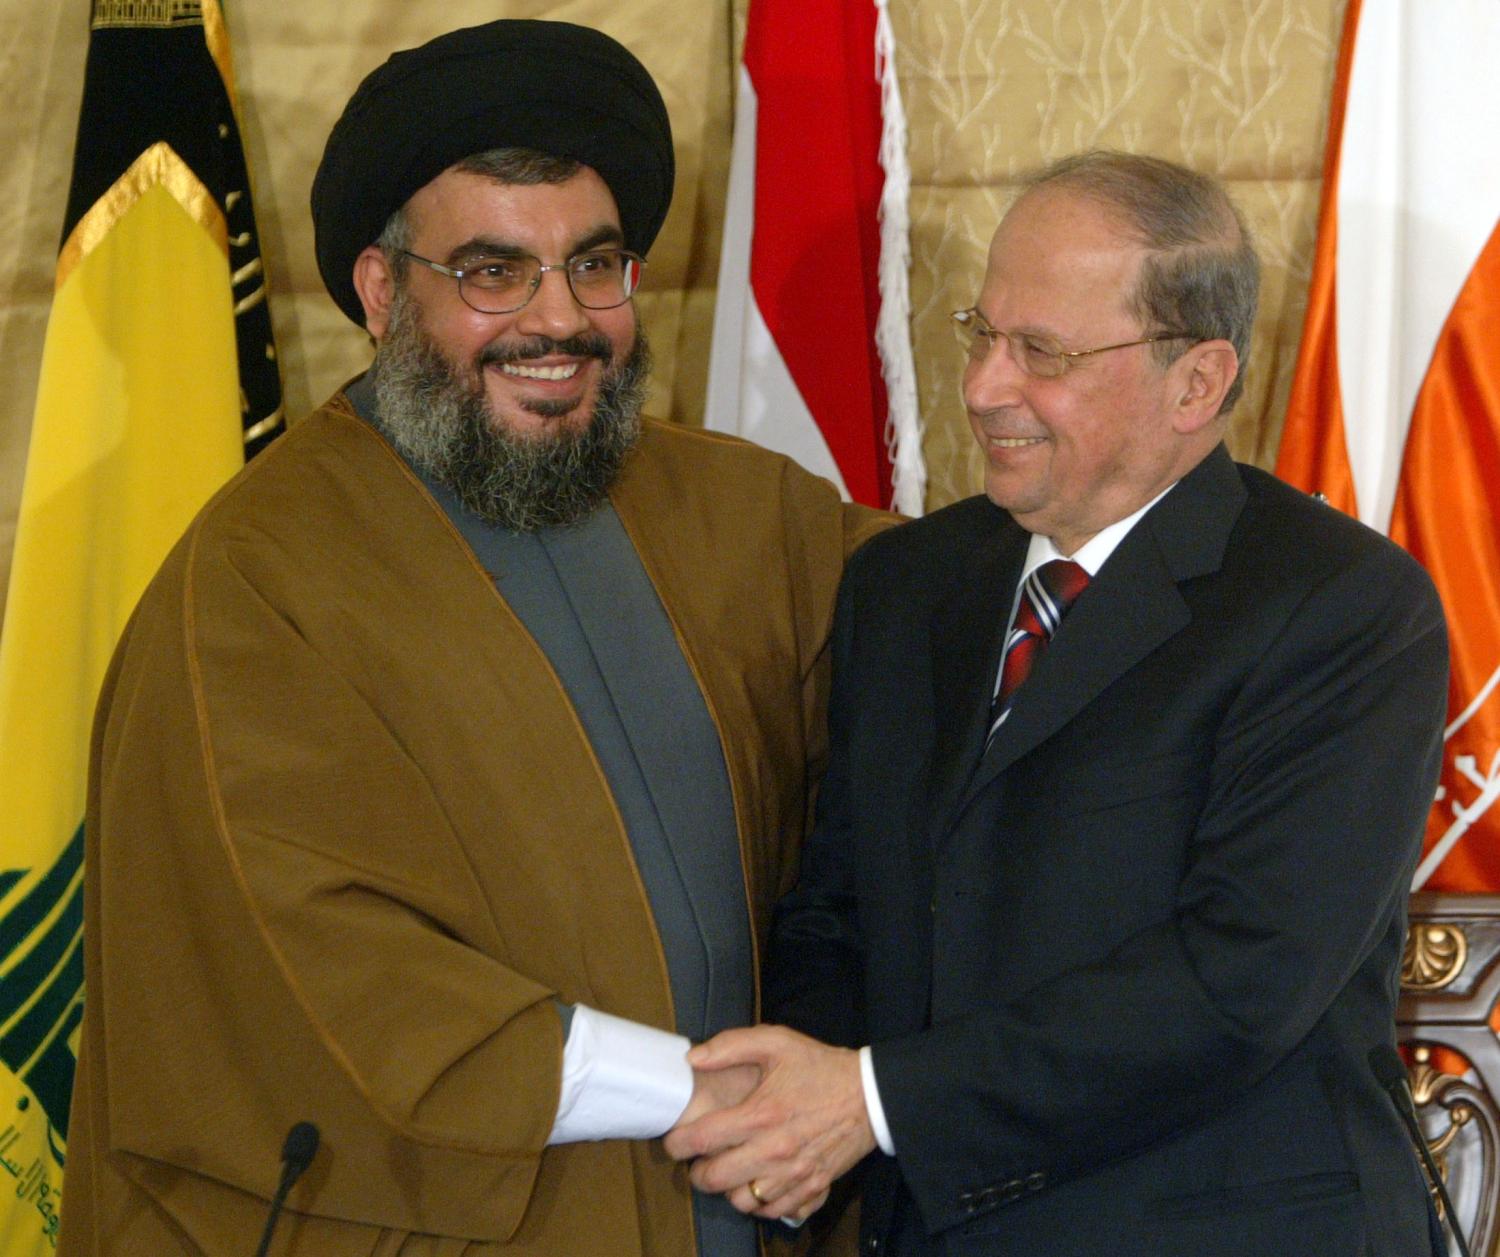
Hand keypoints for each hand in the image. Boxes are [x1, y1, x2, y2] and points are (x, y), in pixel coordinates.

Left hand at [664, 1025, 874, 1220]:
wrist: (869, 1095)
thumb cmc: (820, 1068)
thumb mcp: (776, 1042)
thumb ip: (730, 1045)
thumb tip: (694, 1059)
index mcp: (760, 1115)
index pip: (703, 1140)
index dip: (678, 1144)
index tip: (674, 1141)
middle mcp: (773, 1151)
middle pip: (716, 1179)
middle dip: (697, 1172)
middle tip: (698, 1160)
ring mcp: (793, 1175)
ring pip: (742, 1201)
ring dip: (728, 1189)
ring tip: (728, 1170)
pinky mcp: (811, 1188)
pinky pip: (773, 1211)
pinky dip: (759, 1203)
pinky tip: (756, 1183)